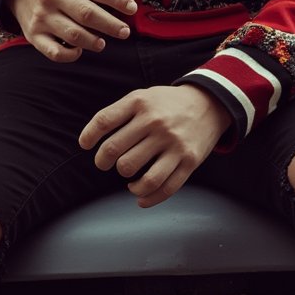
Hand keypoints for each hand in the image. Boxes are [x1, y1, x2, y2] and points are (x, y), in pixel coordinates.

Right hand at [6, 0, 137, 62]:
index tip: (132, 8)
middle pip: (87, 13)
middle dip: (110, 25)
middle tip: (125, 32)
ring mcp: (41, 16)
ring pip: (72, 34)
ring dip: (92, 41)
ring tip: (103, 43)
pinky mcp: (34, 34)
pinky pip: (53, 52)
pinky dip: (69, 55)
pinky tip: (79, 50)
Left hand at [78, 84, 231, 207]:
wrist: (210, 104)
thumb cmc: (168, 104)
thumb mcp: (143, 96)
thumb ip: (118, 112)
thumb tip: (89, 139)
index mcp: (141, 103)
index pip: (104, 121)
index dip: (89, 136)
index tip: (85, 145)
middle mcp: (156, 123)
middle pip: (116, 151)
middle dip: (103, 162)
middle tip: (105, 163)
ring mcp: (174, 143)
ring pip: (140, 175)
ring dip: (128, 182)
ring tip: (128, 179)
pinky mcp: (189, 161)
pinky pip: (165, 188)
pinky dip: (148, 198)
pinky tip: (140, 196)